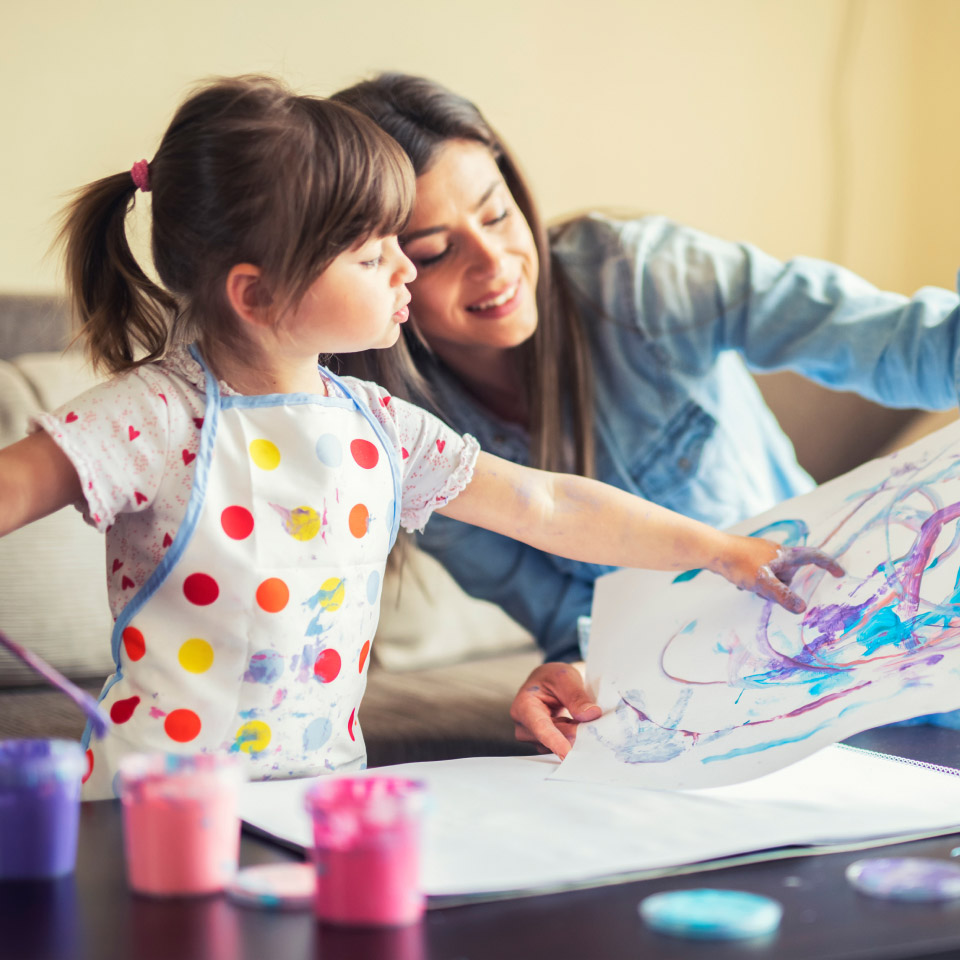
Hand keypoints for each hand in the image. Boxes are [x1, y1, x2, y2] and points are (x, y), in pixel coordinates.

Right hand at [510, 661, 601, 757]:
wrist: (549, 681)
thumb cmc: (552, 676)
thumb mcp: (565, 677)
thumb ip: (577, 696)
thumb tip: (590, 714)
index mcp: (524, 706)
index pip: (540, 726)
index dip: (554, 740)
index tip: (567, 753)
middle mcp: (524, 725)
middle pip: (552, 738)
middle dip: (574, 733)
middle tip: (595, 724)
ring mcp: (533, 737)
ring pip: (559, 744)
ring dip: (575, 734)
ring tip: (584, 719)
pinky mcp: (544, 743)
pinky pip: (562, 746)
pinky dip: (574, 737)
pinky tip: (579, 725)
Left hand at [717, 537, 843, 612]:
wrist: (712, 550)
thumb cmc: (739, 563)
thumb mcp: (764, 583)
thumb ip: (783, 596)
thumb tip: (803, 609)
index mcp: (786, 554)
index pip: (814, 556)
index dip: (829, 564)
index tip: (840, 573)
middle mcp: (777, 550)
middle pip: (791, 573)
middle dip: (782, 587)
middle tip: (764, 591)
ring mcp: (763, 552)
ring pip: (774, 575)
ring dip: (765, 586)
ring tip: (748, 586)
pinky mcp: (750, 556)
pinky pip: (761, 574)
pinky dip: (755, 582)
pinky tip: (740, 585)